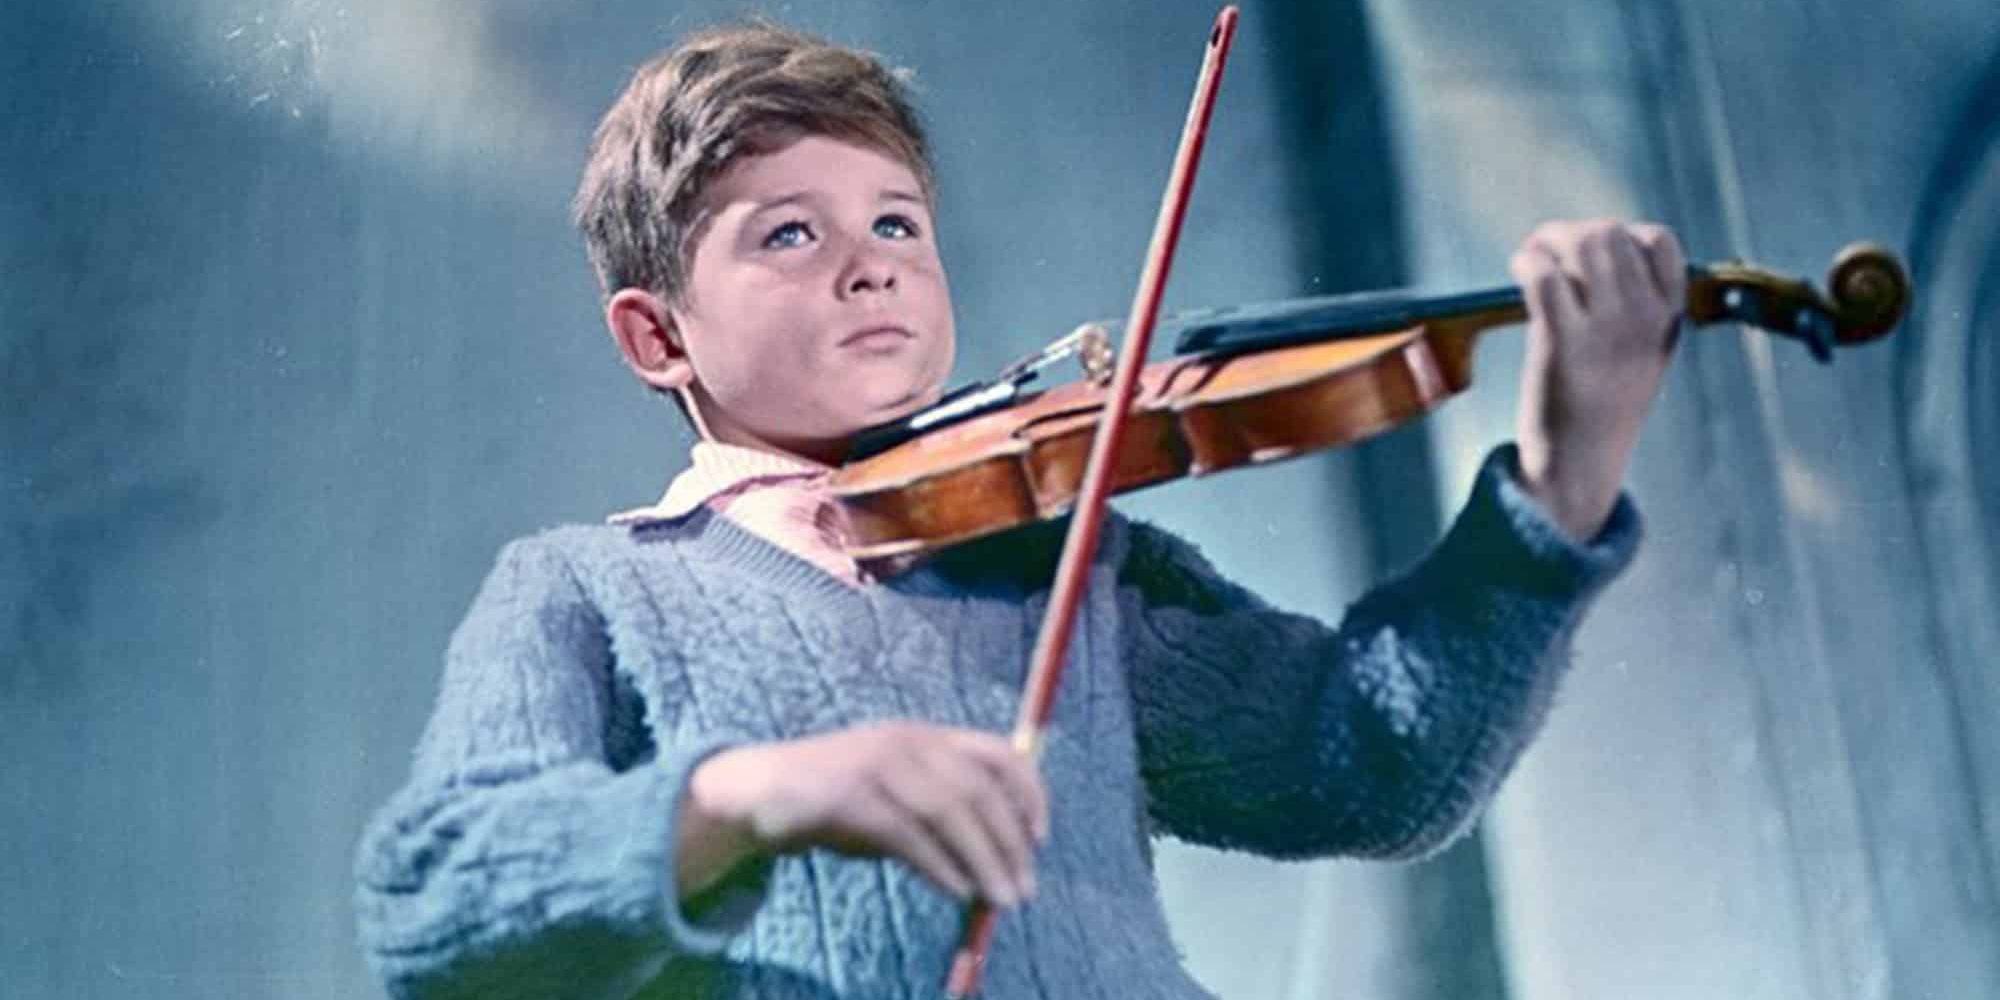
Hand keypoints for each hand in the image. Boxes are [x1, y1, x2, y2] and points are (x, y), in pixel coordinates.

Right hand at [686, 722, 1048, 907]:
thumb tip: (998, 862)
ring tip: (1001, 897)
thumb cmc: (839, 799)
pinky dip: (938, 864)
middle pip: (977, 788)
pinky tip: (957, 890)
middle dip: (1009, 841)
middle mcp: (908, 741)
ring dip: (982, 858)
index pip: (997, 752)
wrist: (761, 789)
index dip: (1029, 792)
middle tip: (1026, 887)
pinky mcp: (847, 795)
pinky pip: (905, 833)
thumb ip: (945, 815)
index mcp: (927, 736)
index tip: (1042, 837)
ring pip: (947, 810)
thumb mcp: (900, 794)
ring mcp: (876, 764)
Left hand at [1508, 219, 1685, 540]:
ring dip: (1548, 241)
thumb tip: (1594, 254)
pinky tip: (1520, 270)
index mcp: (1668, 318)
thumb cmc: (1602, 406)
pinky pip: (1545, 276)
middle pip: (1610, 236)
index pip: (1661, 244)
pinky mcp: (1562, 340)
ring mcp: (1603, 328)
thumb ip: (1633, 307)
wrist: (1581, 462)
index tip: (1595, 255)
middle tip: (1546, 248)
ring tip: (1531, 257)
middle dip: (1573, 233)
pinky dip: (1528, 261)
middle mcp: (1641, 317)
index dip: (1624, 234)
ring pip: (1581, 246)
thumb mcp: (1640, 354)